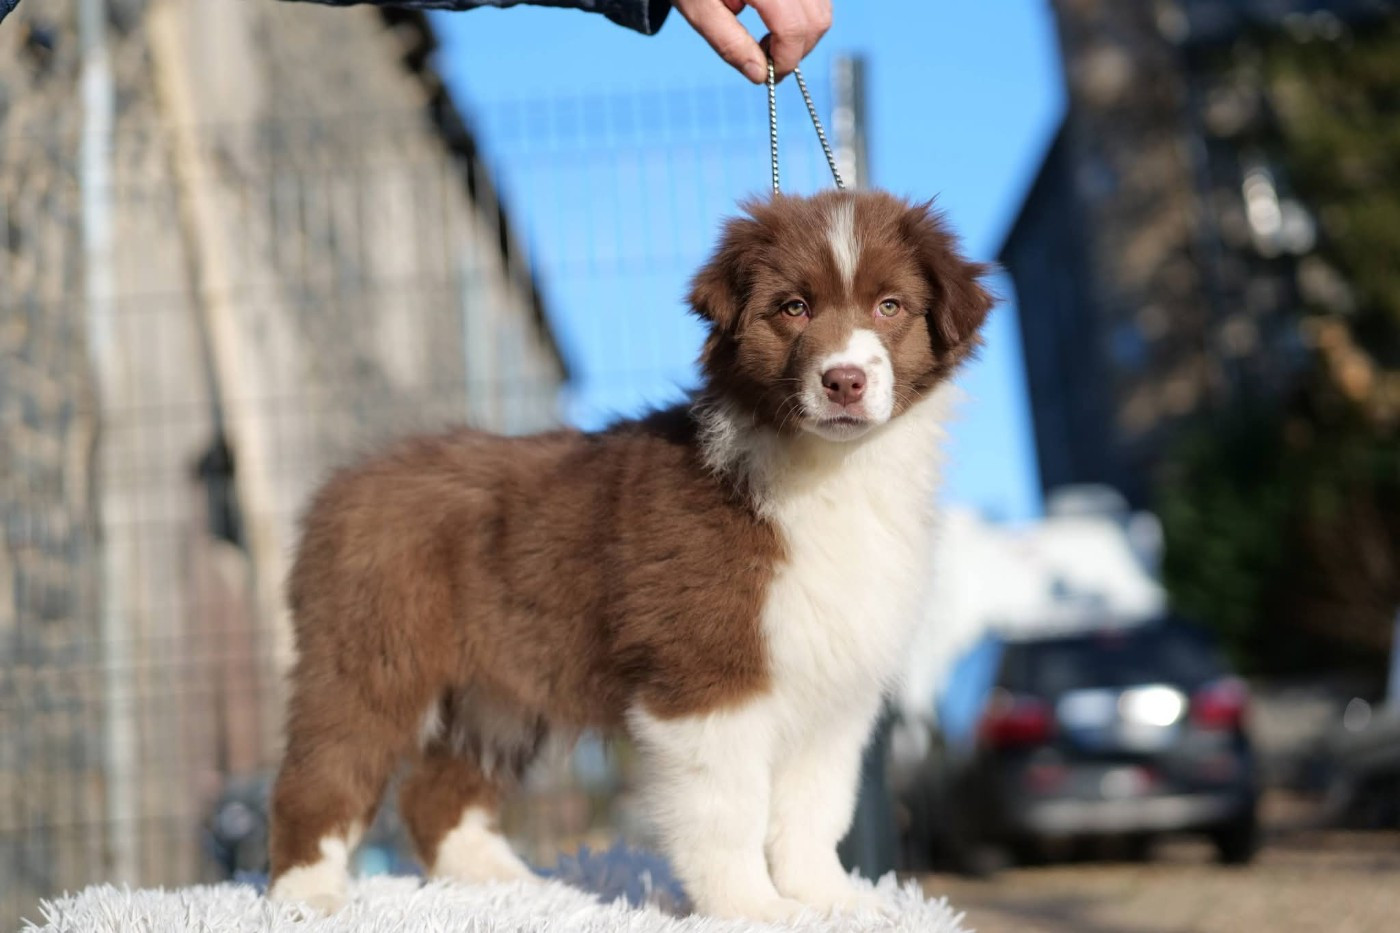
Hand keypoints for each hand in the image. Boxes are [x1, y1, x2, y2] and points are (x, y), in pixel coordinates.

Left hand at [673, 0, 832, 83]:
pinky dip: (804, 17)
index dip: (785, 61)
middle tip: (766, 59)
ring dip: (802, 34)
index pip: (792, 28)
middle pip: (815, 21)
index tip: (770, 76)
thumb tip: (760, 75)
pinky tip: (777, 20)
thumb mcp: (700, 10)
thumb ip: (729, 43)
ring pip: (822, 11)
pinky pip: (819, 0)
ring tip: (768, 38)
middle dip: (796, 51)